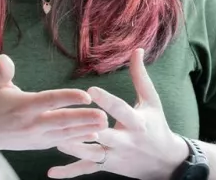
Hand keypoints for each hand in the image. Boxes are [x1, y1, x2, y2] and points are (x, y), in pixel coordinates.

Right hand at [0, 54, 108, 150]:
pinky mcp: (38, 144)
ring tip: (104, 125)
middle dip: (84, 118)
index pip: (50, 100)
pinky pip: (61, 142)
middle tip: (104, 115)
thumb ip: (3, 71)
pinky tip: (93, 136)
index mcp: (23, 106)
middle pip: (62, 120)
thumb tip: (3, 57)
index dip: (68, 98)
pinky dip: (77, 140)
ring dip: (86, 129)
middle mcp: (31, 123)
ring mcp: (36, 136)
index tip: (86, 95)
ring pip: (64, 133)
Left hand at [48, 48, 186, 179]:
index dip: (107, 101)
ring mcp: (115, 156)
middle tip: (69, 120)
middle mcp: (125, 142)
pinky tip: (51, 171)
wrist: (164, 162)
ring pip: (92, 154)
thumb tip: (137, 49)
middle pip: (105, 136)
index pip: (121, 110)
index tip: (91, 90)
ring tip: (54, 140)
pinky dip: (69, 172)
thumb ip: (140, 76)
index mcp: (137, 123)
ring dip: (74, 149)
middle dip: (89, 130)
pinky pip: (86, 169)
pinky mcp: (107, 166)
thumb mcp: (151, 101)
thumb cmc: (156, 125)